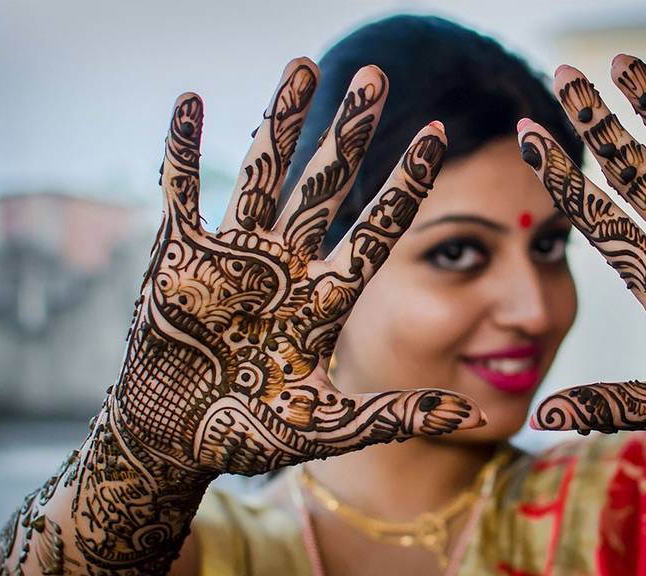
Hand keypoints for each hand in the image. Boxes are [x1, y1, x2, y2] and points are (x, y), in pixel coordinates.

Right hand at [113, 59, 483, 475]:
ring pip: (262, 174)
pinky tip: (189, 103)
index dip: (406, 186)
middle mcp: (284, 267)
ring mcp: (232, 258)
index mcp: (321, 300)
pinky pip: (180, 193)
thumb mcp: (326, 426)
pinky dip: (182, 152)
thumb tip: (470, 412)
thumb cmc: (247, 435)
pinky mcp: (178, 258)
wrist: (174, 440)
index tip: (438, 136)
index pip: (374, 231)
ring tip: (303, 65)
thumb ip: (393, 416)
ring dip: (280, 121)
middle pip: (324, 188)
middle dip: (348, 133)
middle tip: (376, 76)